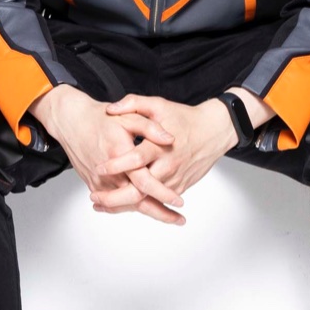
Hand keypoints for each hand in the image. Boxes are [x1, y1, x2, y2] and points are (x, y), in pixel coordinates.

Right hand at [28, 84, 180, 223]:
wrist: (72, 123)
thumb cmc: (101, 119)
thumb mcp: (128, 117)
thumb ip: (150, 128)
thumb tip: (170, 139)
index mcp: (120, 155)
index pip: (145, 182)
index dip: (163, 193)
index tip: (179, 201)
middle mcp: (110, 174)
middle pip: (138, 201)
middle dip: (160, 213)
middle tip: (180, 220)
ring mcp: (100, 182)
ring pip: (127, 205)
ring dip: (149, 213)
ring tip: (170, 218)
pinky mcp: (94, 185)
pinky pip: (115, 203)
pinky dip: (132, 208)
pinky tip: (148, 210)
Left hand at [99, 94, 240, 200]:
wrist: (214, 131)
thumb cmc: (184, 118)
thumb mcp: (159, 105)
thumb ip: (133, 103)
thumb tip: (110, 109)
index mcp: (160, 145)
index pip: (137, 159)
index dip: (117, 165)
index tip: (99, 168)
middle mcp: (167, 165)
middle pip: (140, 188)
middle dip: (116, 197)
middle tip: (95, 196)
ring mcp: (174, 179)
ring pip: (147, 199)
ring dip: (124, 205)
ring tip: (101, 204)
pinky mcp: (179, 187)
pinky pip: (157, 201)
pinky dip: (139, 205)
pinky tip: (121, 205)